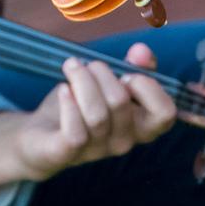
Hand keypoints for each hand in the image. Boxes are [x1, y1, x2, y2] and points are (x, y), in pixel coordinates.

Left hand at [0, 45, 176, 192]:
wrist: (39, 137)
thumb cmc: (81, 106)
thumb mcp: (109, 84)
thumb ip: (133, 67)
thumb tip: (142, 51)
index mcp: (139, 125)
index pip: (165, 114)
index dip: (149, 87)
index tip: (127, 73)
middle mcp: (122, 142)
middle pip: (121, 102)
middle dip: (102, 72)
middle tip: (87, 65)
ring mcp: (95, 151)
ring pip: (96, 114)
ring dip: (82, 80)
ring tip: (72, 67)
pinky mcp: (65, 154)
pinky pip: (75, 134)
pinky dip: (69, 105)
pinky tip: (63, 89)